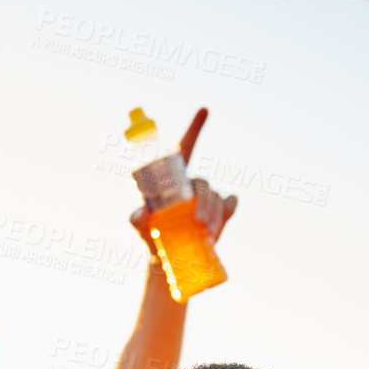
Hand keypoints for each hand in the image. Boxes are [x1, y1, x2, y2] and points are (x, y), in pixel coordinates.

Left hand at [129, 108, 237, 252]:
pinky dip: (228, 210)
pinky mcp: (221, 211)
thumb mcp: (140, 227)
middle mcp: (191, 184)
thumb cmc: (152, 237)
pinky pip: (230, 203)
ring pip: (216, 196)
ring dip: (214, 213)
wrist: (170, 259)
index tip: (205, 109)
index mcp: (173, 180)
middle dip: (204, 201)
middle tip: (199, 222)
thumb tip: (142, 213)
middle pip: (202, 183)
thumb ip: (137, 219)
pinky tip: (222, 222)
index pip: (185, 148)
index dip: (195, 128)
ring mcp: (208, 197)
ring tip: (206, 233)